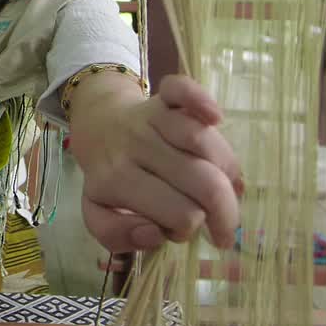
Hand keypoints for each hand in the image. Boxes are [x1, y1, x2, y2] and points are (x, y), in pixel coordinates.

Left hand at [67, 74, 240, 253]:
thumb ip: (117, 235)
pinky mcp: (163, 96)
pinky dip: (201, 99)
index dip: (188, 230)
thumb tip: (153, 234)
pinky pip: (182, 90)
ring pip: (204, 142)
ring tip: (226, 189)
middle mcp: (134, 147)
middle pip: (203, 183)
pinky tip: (215, 117)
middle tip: (220, 226)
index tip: (179, 230)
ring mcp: (150, 117)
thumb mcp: (98, 214)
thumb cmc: (108, 177)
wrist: (99, 127)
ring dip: (227, 172)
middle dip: (222, 212)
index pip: (179, 215)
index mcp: (115, 180)